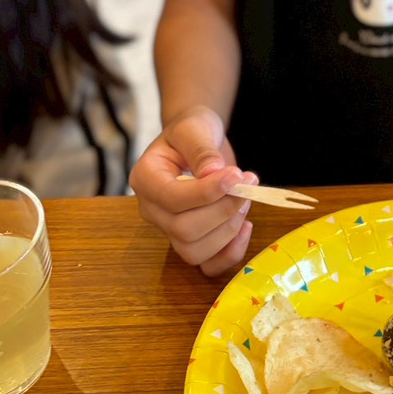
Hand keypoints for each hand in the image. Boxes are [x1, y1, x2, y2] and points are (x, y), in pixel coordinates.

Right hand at [129, 105, 257, 274]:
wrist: (196, 142)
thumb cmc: (191, 131)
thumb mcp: (195, 128)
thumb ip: (202, 149)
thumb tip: (214, 173)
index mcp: (145, 179)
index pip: (172, 199)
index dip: (207, 192)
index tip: (236, 175)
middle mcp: (152, 210)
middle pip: (184, 230)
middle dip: (223, 210)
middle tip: (247, 183)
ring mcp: (169, 230)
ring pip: (194, 252)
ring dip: (229, 229)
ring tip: (246, 198)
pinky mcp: (191, 241)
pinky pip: (207, 265)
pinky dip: (230, 254)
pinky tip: (246, 227)